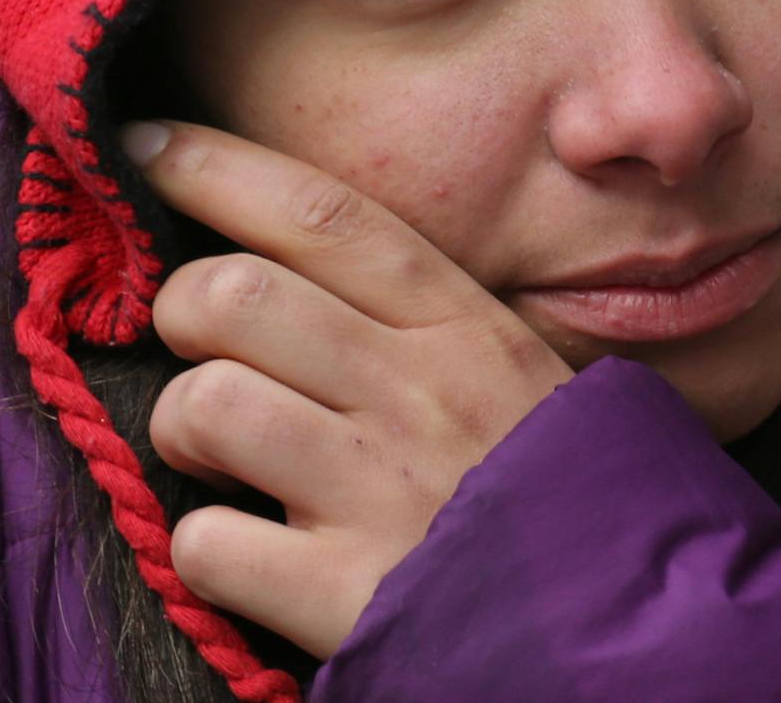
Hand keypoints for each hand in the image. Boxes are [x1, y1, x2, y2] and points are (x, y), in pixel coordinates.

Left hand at [127, 118, 574, 660]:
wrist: (634, 634)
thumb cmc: (552, 496)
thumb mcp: (509, 378)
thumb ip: (410, 321)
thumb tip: (278, 263)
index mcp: (463, 327)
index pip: (324, 214)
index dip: (218, 167)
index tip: (145, 146)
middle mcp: (419, 392)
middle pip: (236, 294)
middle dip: (181, 311)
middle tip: (198, 349)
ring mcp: (380, 490)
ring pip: (208, 402)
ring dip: (184, 428)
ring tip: (218, 456)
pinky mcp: (345, 592)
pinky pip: (208, 541)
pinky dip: (207, 549)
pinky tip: (249, 553)